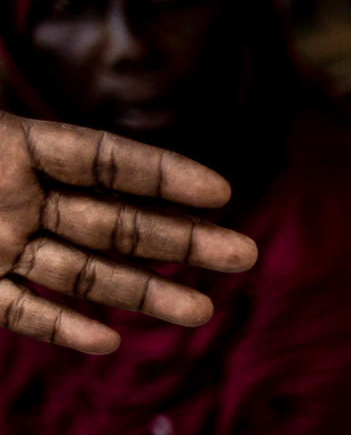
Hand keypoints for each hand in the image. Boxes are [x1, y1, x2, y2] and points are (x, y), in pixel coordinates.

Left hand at [0, 113, 260, 355]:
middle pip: (109, 222)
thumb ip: (8, 122)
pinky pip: (19, 311)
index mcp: (7, 147)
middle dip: (179, 240)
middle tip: (243, 255)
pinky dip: (60, 328)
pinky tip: (106, 342)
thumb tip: (50, 93)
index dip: (159, 173)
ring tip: (200, 313)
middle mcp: (12, 200)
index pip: (101, 160)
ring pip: (78, 273)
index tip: (219, 192)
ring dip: (142, 293)